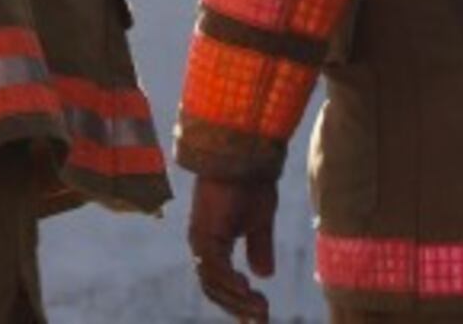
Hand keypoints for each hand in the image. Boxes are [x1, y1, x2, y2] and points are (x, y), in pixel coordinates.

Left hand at [188, 174, 278, 319]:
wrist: (245, 155)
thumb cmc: (251, 183)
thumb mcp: (260, 222)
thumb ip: (259, 247)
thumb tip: (262, 275)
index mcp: (212, 242)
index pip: (219, 281)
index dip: (237, 301)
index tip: (260, 316)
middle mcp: (202, 243)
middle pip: (214, 288)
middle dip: (238, 307)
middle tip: (262, 319)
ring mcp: (200, 239)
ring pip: (212, 283)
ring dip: (236, 299)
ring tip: (261, 308)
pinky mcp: (204, 232)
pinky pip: (214, 268)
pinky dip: (230, 283)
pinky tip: (248, 291)